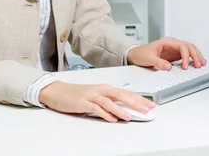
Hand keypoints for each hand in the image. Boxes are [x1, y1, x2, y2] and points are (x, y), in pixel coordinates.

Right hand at [38, 81, 155, 122]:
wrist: (57, 91)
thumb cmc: (76, 94)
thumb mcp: (95, 97)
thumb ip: (109, 102)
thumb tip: (124, 111)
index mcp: (105, 88)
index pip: (126, 92)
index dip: (140, 98)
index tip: (151, 104)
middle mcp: (100, 90)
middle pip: (121, 95)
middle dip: (136, 102)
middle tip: (147, 109)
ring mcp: (91, 95)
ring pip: (109, 101)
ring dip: (121, 109)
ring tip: (130, 116)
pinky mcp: (82, 102)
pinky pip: (96, 108)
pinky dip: (105, 114)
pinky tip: (112, 119)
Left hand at [126, 36, 205, 70]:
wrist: (136, 54)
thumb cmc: (141, 53)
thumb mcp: (148, 58)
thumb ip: (158, 62)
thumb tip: (169, 67)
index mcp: (167, 42)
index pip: (181, 46)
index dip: (185, 56)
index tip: (185, 66)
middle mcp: (172, 44)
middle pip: (188, 46)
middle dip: (195, 55)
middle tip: (198, 65)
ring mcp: (174, 49)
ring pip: (190, 49)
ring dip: (197, 55)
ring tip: (202, 64)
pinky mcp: (175, 55)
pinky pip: (187, 55)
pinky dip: (193, 58)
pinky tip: (198, 63)